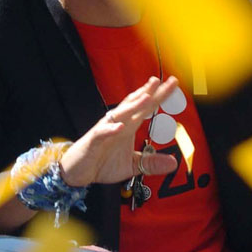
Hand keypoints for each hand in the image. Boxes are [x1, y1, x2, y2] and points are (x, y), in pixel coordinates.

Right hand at [59, 77, 179, 186]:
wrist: (78, 171)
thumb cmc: (102, 163)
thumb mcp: (132, 166)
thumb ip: (151, 163)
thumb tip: (173, 163)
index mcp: (128, 126)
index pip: (146, 108)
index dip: (159, 96)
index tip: (173, 84)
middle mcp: (118, 123)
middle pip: (135, 105)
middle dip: (148, 93)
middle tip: (160, 80)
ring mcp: (105, 130)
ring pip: (120, 114)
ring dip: (133, 106)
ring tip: (146, 97)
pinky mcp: (94, 140)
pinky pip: (102, 133)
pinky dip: (110, 129)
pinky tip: (120, 126)